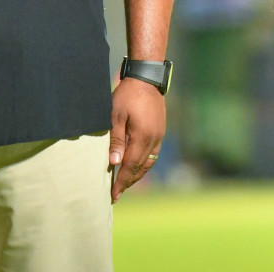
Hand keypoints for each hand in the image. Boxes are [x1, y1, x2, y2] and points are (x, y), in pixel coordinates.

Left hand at [108, 76, 165, 201]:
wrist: (146, 79)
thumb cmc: (127, 95)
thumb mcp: (115, 116)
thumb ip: (116, 140)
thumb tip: (115, 163)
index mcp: (142, 136)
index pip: (130, 166)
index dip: (121, 182)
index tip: (113, 195)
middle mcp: (153, 139)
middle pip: (140, 167)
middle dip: (128, 182)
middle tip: (116, 194)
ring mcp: (159, 135)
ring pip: (149, 162)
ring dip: (137, 175)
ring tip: (126, 184)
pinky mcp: (160, 131)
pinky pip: (153, 154)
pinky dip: (145, 164)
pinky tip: (137, 167)